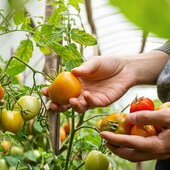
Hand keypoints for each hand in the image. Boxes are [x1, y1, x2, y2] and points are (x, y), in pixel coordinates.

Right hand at [42, 51, 169, 112]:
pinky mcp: (102, 102)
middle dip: (58, 106)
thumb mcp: (95, 62)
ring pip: (78, 107)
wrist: (126, 68)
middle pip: (66, 102)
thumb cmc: (109, 63)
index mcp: (76, 82)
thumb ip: (84, 68)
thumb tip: (72, 72)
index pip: (60, 89)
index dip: (51, 92)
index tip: (44, 92)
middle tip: (52, 106)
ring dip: (72, 106)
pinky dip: (88, 101)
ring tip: (71, 100)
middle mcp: (81, 92)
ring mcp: (91, 98)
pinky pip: (92, 104)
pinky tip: (86, 95)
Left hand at [102, 106, 169, 160]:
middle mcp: (158, 154)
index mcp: (156, 147)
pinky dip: (137, 145)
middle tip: (105, 139)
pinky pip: (147, 151)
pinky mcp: (168, 150)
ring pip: (139, 155)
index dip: (113, 139)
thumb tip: (128, 118)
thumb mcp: (167, 115)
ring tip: (116, 137)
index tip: (101, 134)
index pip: (128, 144)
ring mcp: (164, 154)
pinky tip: (135, 134)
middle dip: (116, 149)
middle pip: (131, 156)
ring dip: (125, 148)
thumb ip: (146, 117)